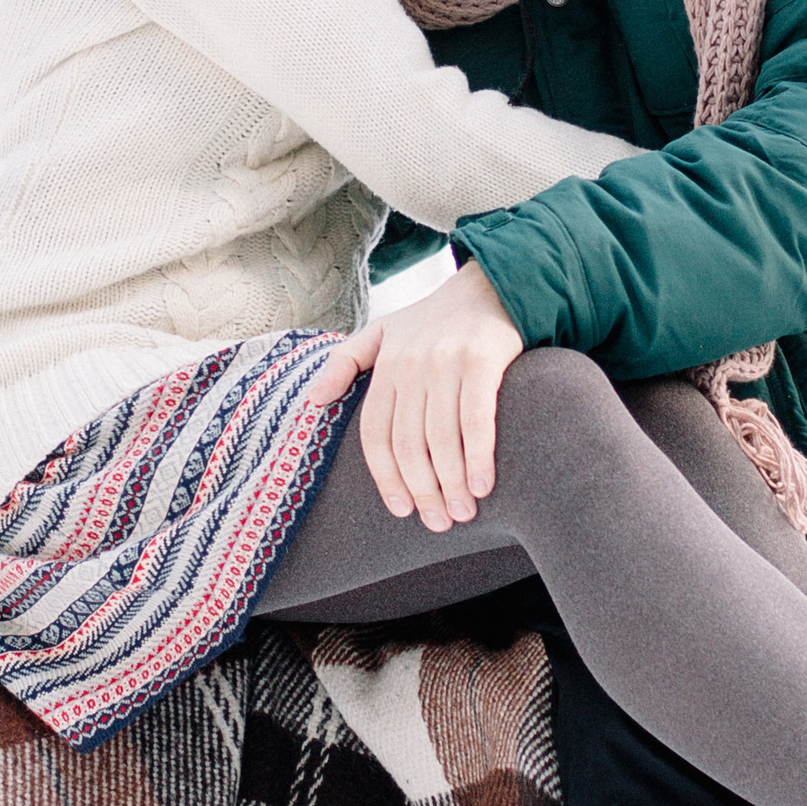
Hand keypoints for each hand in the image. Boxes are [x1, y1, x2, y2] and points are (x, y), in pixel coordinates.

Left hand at [311, 260, 521, 530]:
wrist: (495, 283)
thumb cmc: (437, 319)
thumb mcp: (382, 330)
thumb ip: (344, 363)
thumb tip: (311, 402)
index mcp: (386, 364)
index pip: (377, 434)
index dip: (387, 478)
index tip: (402, 511)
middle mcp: (412, 363)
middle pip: (409, 443)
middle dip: (423, 490)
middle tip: (439, 522)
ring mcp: (447, 361)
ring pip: (442, 437)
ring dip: (453, 483)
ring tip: (463, 512)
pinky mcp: (483, 358)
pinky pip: (477, 418)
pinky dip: (478, 456)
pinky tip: (484, 484)